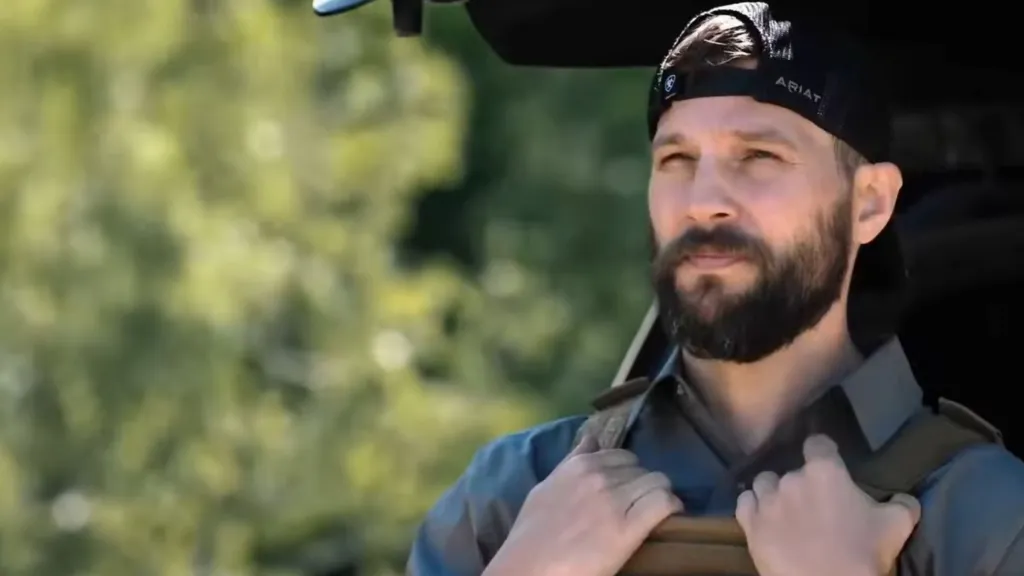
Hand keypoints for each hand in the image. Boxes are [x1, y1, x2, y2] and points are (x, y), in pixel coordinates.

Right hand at [484, 434, 683, 575]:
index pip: (622, 456)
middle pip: (641, 469)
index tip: (628, 488)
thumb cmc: (532, 533)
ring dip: (659, 494)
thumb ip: (570, 463)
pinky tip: (670, 515)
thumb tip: (591, 440)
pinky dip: (671, 506)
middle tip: (640, 503)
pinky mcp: (627, 528)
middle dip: (643, 483)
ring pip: (657, 481)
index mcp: (578, 466)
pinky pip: (662, 502)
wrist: (529, 567)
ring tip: (656, 510)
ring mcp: (614, 501)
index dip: (629, 472)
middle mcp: (599, 477)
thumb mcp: (546, 487)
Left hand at [735, 435, 920, 575]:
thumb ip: (902, 504)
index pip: (817, 444)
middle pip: (792, 469)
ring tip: (785, 510)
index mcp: (824, 472)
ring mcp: (767, 501)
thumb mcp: (896, 525)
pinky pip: (745, 503)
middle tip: (815, 505)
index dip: (823, 451)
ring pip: (764, 483)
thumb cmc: (863, 554)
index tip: (828, 461)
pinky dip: (753, 507)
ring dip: (774, 492)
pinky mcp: (750, 524)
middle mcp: (791, 479)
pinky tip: (763, 517)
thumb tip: (904, 498)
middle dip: (803, 483)